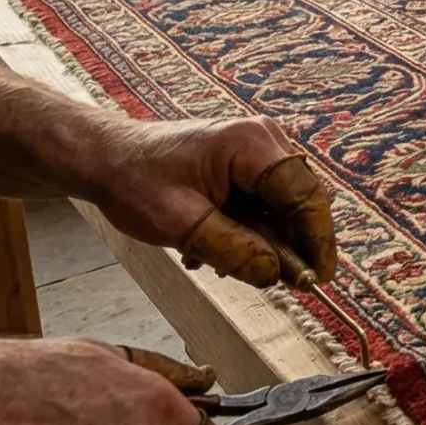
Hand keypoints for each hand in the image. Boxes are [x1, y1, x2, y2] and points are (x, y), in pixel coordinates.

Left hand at [81, 117, 338, 287]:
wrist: (108, 159)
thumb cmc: (135, 183)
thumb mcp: (181, 226)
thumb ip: (234, 251)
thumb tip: (277, 274)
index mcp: (252, 144)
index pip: (305, 196)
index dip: (317, 241)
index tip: (317, 281)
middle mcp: (265, 139)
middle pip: (303, 201)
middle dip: (293, 245)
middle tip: (280, 284)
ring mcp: (259, 150)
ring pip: (286, 207)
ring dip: (269, 240)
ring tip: (226, 261)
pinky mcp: (250, 164)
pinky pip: (268, 203)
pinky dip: (255, 231)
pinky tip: (222, 246)